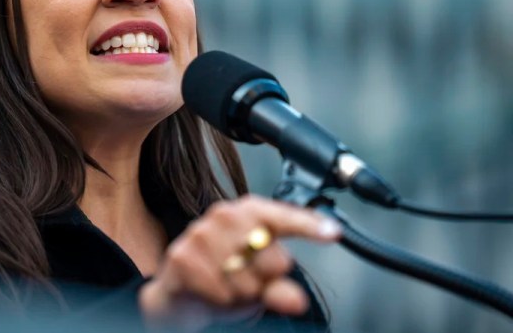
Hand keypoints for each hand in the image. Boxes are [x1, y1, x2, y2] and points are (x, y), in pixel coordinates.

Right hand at [138, 195, 340, 330]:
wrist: (178, 294)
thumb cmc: (223, 280)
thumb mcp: (259, 285)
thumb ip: (280, 289)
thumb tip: (296, 299)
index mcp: (248, 212)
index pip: (283, 216)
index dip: (309, 226)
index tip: (333, 233)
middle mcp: (224, 215)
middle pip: (272, 258)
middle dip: (265, 280)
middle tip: (246, 281)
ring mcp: (201, 234)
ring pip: (246, 279)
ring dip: (240, 294)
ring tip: (227, 287)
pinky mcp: (182, 256)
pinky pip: (220, 290)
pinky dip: (220, 300)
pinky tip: (211, 292)